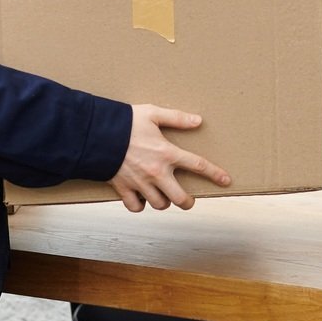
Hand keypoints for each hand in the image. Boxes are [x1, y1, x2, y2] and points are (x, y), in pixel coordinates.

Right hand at [109, 105, 231, 212]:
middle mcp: (156, 172)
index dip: (215, 174)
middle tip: (187, 198)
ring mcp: (140, 183)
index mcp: (167, 153)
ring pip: (160, 205)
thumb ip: (176, 118)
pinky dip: (139, 205)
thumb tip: (198, 121)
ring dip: (163, 202)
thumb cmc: (124, 122)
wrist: (95, 133)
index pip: (198, 166)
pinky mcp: (123, 189)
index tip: (226, 181)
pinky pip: (135, 207)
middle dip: (187, 201)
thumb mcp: (152, 113)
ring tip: (162, 194)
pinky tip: (141, 198)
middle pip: (180, 199)